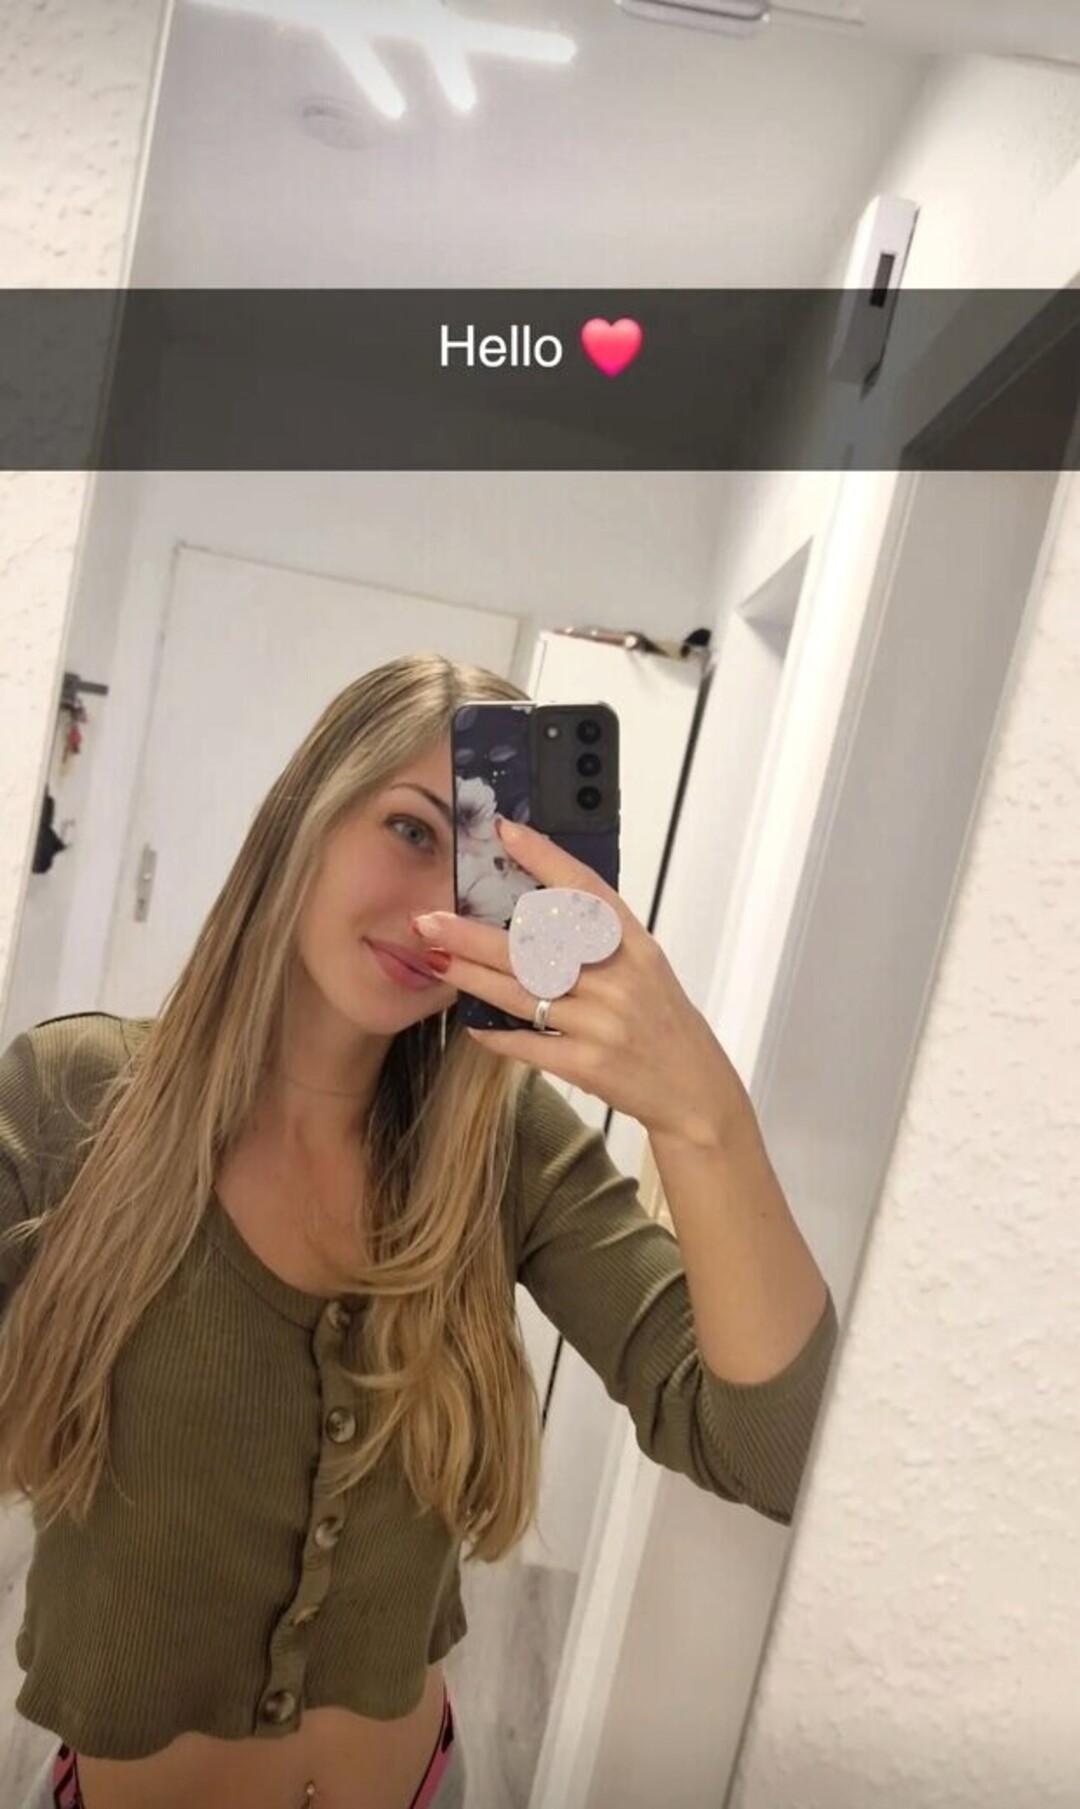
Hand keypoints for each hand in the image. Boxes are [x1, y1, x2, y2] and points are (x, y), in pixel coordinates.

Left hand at [411, 817, 752, 1146]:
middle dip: (474, 933)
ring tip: (433, 959)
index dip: (545, 858)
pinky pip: (529, 1045)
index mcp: (636, 947)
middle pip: (536, 948)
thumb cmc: (662, 1022)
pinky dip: (496, 1034)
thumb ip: (601, 941)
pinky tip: (469, 1023)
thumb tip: (537, 908)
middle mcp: (620, 980)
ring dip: (470, 976)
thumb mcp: (645, 969)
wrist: (694, 1091)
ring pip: (522, 993)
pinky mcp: (589, 1065)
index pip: (585, 891)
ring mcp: (603, 1024)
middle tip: (428, 919)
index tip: (505, 831)